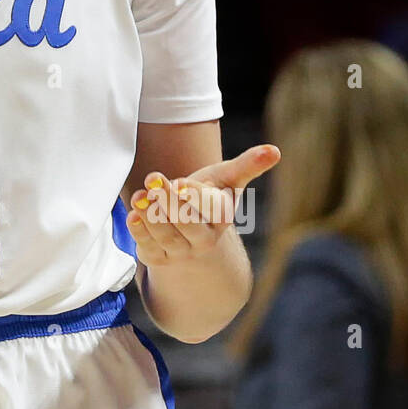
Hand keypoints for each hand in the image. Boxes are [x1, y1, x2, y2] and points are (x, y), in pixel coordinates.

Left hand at [126, 143, 280, 266]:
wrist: (190, 231)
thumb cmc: (208, 197)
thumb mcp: (226, 180)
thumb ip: (247, 165)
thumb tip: (275, 150)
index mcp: (221, 217)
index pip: (212, 208)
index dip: (196, 196)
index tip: (181, 182)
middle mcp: (204, 238)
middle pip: (188, 224)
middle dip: (170, 203)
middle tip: (154, 179)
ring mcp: (181, 251)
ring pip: (167, 237)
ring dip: (151, 216)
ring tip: (140, 195)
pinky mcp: (159, 257)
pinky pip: (149, 249)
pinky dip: (139, 233)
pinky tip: (132, 215)